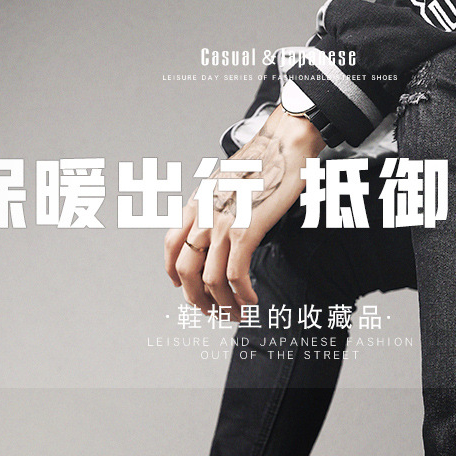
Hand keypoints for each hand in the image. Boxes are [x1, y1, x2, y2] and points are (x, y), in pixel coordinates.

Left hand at [164, 105, 325, 319]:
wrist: (284, 140)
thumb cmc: (265, 158)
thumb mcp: (228, 180)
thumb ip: (219, 203)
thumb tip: (225, 223)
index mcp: (197, 203)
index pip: (171, 246)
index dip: (174, 274)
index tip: (183, 289)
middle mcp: (203, 215)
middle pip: (186, 272)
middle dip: (197, 300)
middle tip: (212, 313)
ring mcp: (222, 223)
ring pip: (210, 280)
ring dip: (223, 305)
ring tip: (237, 314)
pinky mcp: (246, 229)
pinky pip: (236, 275)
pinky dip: (242, 295)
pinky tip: (252, 301)